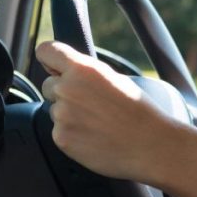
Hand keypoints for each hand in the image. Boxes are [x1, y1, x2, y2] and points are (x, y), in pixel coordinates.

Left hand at [35, 41, 179, 182]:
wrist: (150, 145)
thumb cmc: (140, 112)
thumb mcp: (117, 79)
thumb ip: (87, 73)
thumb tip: (65, 72)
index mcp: (84, 69)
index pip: (46, 51)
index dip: (50, 60)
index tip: (54, 67)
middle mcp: (67, 88)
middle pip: (48, 84)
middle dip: (63, 92)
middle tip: (89, 104)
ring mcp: (62, 115)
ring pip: (55, 110)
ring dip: (70, 116)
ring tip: (98, 123)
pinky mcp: (61, 138)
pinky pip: (59, 132)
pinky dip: (73, 134)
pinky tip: (95, 136)